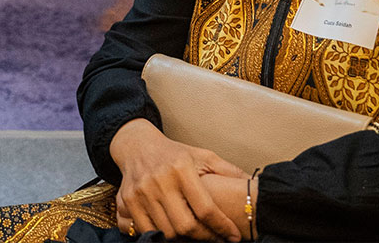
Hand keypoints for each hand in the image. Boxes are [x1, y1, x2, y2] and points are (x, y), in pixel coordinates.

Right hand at [110, 118, 245, 241]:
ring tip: (196, 237)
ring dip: (184, 240)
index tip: (233, 236)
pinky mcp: (127, 200)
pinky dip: (161, 237)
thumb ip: (227, 170)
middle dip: (204, 237)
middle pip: (186, 225)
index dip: (222, 226)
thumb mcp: (202, 155)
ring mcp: (141, 192)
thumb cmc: (174, 153)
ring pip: (167, 231)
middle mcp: (160, 180)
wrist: (137, 145)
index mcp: (181, 168)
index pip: (205, 208)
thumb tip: (251, 182)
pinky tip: (173, 232)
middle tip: (215, 239)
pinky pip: (146, 230)